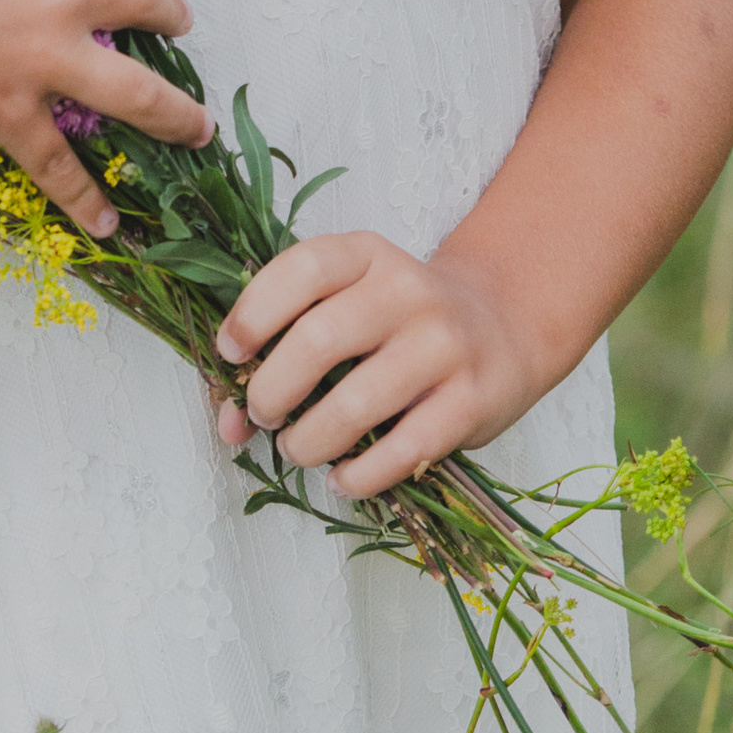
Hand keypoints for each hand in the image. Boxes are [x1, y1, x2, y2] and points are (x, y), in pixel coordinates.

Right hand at [0, 0, 212, 234]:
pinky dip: (86, 198)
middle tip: (180, 21)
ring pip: (133, 90)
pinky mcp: (13, 115)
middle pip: (140, 1)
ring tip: (198, 131)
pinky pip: (60, 163)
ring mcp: (41, 61)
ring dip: (173, 113)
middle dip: (169, 12)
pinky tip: (111, 224)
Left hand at [211, 230, 548, 497]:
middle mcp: (408, 291)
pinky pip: (401, 450)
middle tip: (263, 413)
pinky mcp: (470, 401)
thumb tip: (228, 420)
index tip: (231, 351)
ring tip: (298, 448)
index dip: (254, 312)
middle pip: (318, 340)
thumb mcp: (351, 302)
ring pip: (355, 404)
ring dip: (308, 441)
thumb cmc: (402, 320)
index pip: (302, 270)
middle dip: (271, 390)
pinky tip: (342, 477)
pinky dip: (358, 475)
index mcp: (367, 255)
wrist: (504, 325)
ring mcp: (444, 345)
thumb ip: (287, 343)